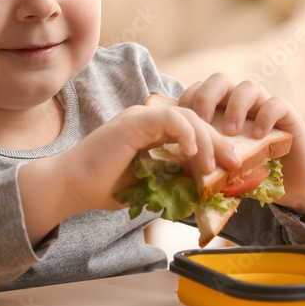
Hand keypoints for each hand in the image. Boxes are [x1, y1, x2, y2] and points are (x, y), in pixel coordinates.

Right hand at [16, 103, 243, 245]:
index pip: (192, 129)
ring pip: (187, 117)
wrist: (70, 188)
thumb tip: (205, 187)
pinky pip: (169, 119)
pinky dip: (187, 134)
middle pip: (195, 120)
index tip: (231, 165)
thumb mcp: (150, 184)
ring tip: (212, 167)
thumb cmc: (104, 188)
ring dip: (206, 141)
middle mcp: (147, 119)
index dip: (214, 144)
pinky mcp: (133, 122)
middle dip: (219, 142)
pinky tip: (193, 154)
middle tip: (235, 163)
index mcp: (151, 131)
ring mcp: (139, 118)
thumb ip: (174, 179)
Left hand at [178, 74, 304, 221]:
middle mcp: (242, 102)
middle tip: (202, 121)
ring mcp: (264, 105)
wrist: (294, 181)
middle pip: (220, 80)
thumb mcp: (224, 168)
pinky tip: (258, 135)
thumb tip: (183, 169)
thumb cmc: (254, 172)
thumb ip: (208, 163)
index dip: (189, 98)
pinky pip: (276, 103)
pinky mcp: (288, 115)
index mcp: (221, 108)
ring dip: (235, 106)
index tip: (183, 120)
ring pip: (248, 87)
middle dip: (207, 97)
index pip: (200, 90)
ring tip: (230, 131)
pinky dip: (266, 115)